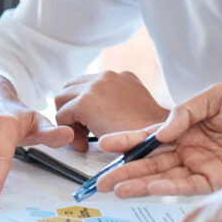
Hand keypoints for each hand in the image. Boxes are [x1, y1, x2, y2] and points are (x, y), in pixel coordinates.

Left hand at [54, 71, 169, 151]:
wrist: (160, 139)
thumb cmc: (151, 134)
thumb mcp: (135, 111)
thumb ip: (116, 106)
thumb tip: (99, 115)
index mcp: (120, 77)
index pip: (87, 84)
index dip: (83, 107)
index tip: (90, 126)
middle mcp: (107, 76)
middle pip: (70, 88)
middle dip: (71, 111)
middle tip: (81, 133)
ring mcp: (95, 87)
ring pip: (61, 100)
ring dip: (68, 121)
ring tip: (82, 139)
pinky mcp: (86, 102)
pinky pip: (62, 116)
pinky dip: (68, 133)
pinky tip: (83, 144)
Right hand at [96, 81, 221, 197]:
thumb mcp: (218, 95)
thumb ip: (186, 112)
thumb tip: (161, 131)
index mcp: (189, 126)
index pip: (151, 136)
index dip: (129, 141)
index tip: (106, 145)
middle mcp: (193, 148)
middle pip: (152, 161)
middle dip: (126, 170)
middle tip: (102, 180)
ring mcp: (204, 165)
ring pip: (164, 177)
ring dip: (140, 183)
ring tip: (115, 188)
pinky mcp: (220, 180)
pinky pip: (188, 186)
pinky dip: (167, 188)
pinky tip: (149, 188)